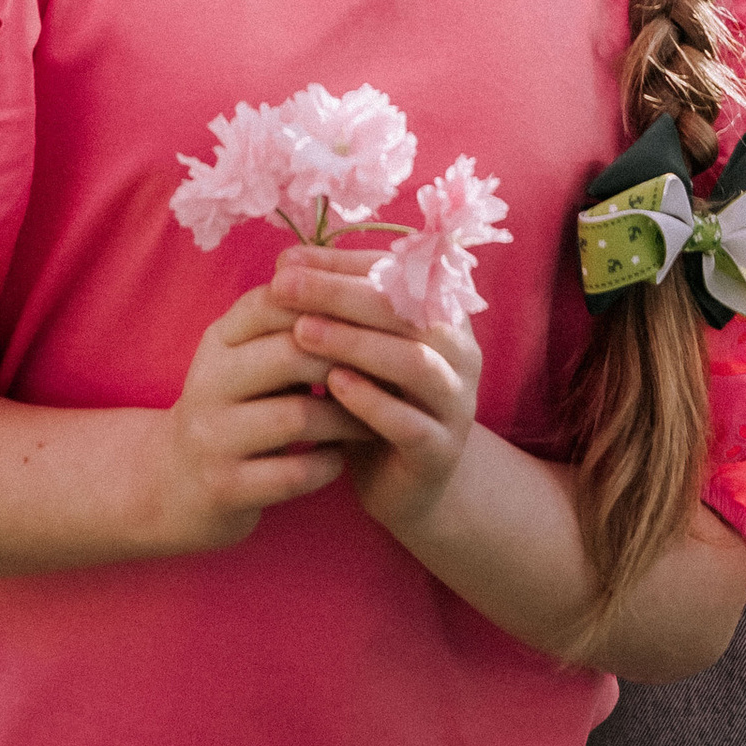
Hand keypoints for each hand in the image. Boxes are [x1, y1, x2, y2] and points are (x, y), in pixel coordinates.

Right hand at [142, 278, 369, 553]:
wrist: (176, 483)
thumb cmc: (236, 408)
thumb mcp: (248, 358)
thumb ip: (291, 325)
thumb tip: (365, 285)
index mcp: (218, 341)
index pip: (273, 301)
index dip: (329, 305)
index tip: (376, 318)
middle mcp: (209, 382)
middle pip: (291, 353)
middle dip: (348, 362)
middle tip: (389, 370)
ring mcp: (213, 437)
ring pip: (297, 416)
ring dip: (347, 418)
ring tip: (375, 418)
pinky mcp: (225, 487)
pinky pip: (294, 473)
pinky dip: (327, 464)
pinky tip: (341, 459)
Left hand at [273, 247, 481, 548]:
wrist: (404, 484)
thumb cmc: (374, 400)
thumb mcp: (355, 348)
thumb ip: (333, 307)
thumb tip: (286, 263)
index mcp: (443, 313)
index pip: (394, 272)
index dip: (340, 264)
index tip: (286, 261)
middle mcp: (460, 351)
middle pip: (405, 309)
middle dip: (340, 294)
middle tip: (285, 287)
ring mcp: (457, 402)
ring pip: (414, 362)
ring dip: (355, 343)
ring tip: (302, 333)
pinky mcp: (442, 451)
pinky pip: (410, 422)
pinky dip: (371, 401)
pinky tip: (333, 386)